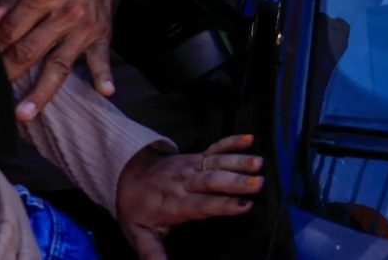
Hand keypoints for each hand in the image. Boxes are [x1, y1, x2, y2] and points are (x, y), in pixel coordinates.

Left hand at [0, 0, 123, 118]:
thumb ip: (4, 4)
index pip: (9, 32)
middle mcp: (64, 13)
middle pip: (29, 51)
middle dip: (3, 75)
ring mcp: (84, 28)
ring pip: (59, 64)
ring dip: (41, 91)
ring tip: (23, 113)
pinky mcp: (102, 37)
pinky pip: (101, 59)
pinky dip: (104, 75)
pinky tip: (104, 91)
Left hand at [118, 135, 263, 259]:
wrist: (128, 175)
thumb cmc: (137, 208)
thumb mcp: (139, 233)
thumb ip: (152, 252)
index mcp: (172, 203)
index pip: (200, 204)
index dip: (222, 204)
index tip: (244, 205)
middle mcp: (184, 181)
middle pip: (212, 180)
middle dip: (236, 181)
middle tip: (259, 183)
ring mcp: (191, 165)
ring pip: (216, 162)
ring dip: (238, 161)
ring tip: (259, 163)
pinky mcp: (196, 155)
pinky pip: (215, 147)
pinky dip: (232, 141)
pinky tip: (250, 139)